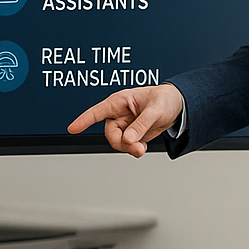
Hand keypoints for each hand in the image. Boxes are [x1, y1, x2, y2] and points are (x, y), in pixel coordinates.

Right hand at [67, 85, 183, 157]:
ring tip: (142, 148)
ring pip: (118, 142)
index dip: (84, 120)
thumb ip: (141, 125)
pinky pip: (127, 146)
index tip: (72, 129)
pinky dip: (134, 149)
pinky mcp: (132, 134)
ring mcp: (124, 125)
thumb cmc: (164, 99)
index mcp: (119, 101)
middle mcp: (118, 114)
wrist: (176, 105)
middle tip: (137, 148)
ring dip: (129, 148)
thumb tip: (128, 139)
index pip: (97, 112)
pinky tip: (143, 146)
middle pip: (110, 134)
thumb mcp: (155, 110)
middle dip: (122, 144)